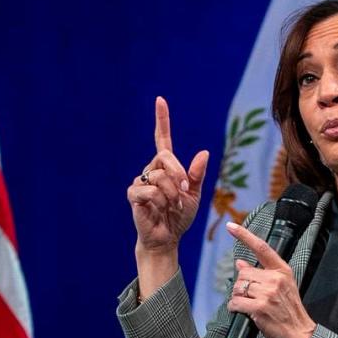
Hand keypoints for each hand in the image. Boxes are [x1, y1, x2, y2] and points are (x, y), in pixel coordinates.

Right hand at [128, 97, 209, 255]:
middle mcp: (150, 170)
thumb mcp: (194, 195)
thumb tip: (203, 152)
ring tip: (172, 205)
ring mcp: (140, 181)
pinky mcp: (133, 194)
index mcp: (165, 168)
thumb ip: (196, 175)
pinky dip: (162, 200)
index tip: (160, 100)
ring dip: (172, 193)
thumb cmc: (178, 217)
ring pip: (160, 176)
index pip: (162, 139)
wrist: (167, 238)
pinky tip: (160, 209)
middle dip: (179, 174)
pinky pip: (150, 190)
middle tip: (185, 191)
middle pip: (165, 156)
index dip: (161, 120)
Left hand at [225, 221, 315, 337]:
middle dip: (241, 285)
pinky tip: (240, 311)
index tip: (231, 227)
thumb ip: (261, 273)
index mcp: (282, 271)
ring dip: (237, 297)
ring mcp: (268, 293)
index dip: (244, 236)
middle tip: (250, 297)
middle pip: (243, 273)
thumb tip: (240, 263)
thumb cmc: (290, 312)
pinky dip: (234, 308)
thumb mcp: (281, 287)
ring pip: (238, 288)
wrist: (300, 334)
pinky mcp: (260, 308)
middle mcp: (275, 279)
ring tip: (248, 305)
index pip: (261, 248)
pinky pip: (235, 302)